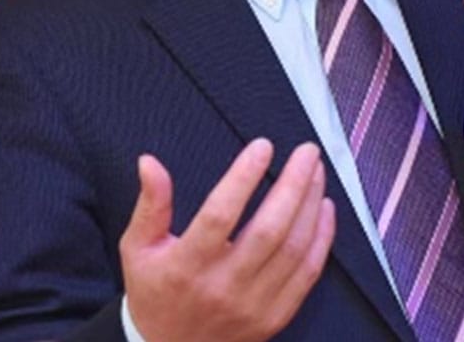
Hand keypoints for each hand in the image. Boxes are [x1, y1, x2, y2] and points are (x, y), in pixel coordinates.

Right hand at [119, 139, 335, 341]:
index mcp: (186, 265)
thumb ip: (150, 204)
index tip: (263, 146)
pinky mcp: (274, 317)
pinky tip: (324, 209)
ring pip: (294, 249)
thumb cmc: (154, 293)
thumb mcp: (138, 248)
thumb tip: (149, 162)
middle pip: (269, 230)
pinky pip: (308, 275)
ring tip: (316, 171)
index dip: (243, 177)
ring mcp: (253, 305)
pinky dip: (322, 239)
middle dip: (293, 184)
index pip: (220, 214)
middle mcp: (223, 287)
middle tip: (306, 151)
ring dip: (310, 205)